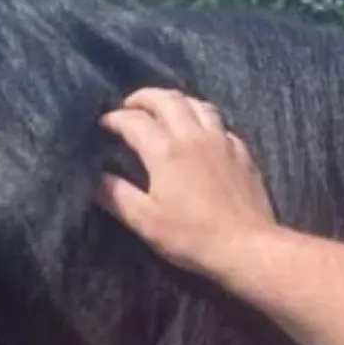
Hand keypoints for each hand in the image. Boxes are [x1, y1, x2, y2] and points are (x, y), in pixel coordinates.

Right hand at [96, 88, 277, 280]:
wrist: (248, 247)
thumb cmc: (194, 238)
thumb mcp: (147, 222)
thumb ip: (117, 196)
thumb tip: (95, 178)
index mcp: (165, 150)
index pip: (133, 120)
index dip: (114, 119)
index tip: (103, 125)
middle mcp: (193, 135)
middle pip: (166, 99)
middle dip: (143, 97)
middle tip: (130, 106)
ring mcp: (221, 141)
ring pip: (197, 104)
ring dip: (177, 101)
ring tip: (165, 111)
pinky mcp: (242, 153)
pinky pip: (220, 124)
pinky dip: (204, 120)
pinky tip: (202, 133)